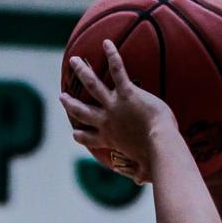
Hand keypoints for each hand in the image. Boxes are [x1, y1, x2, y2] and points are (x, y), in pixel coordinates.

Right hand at [60, 40, 174, 184]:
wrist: (160, 147)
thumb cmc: (155, 160)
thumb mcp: (145, 169)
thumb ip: (141, 173)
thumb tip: (142, 180)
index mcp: (110, 140)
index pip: (90, 139)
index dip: (81, 136)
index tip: (74, 133)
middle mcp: (107, 121)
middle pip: (83, 111)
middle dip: (71, 103)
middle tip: (62, 96)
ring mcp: (115, 106)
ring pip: (93, 86)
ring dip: (83, 72)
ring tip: (75, 61)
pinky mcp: (127, 94)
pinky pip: (118, 71)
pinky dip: (113, 56)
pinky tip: (107, 43)